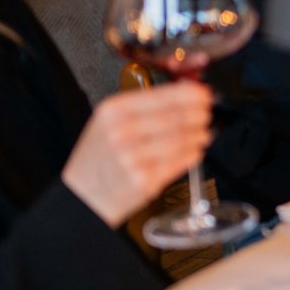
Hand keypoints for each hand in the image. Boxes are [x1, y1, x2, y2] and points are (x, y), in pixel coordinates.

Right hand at [61, 83, 213, 228]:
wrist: (83, 197)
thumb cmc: (100, 157)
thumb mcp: (108, 121)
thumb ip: (143, 105)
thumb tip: (186, 93)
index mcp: (114, 111)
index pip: (164, 96)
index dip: (191, 94)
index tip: (205, 94)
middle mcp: (122, 132)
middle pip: (176, 117)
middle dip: (199, 114)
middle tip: (206, 113)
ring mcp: (133, 158)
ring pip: (181, 139)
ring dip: (199, 135)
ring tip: (203, 133)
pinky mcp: (144, 180)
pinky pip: (179, 162)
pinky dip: (192, 154)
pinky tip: (194, 150)